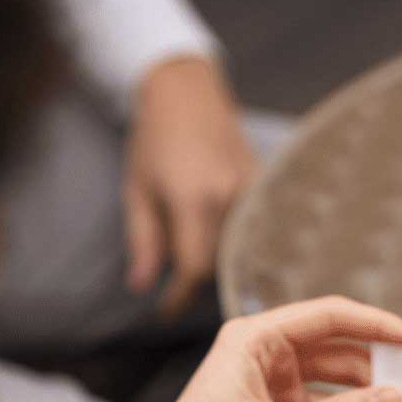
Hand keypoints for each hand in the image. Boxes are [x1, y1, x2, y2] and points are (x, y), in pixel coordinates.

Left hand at [123, 56, 255, 316]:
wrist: (185, 88)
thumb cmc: (153, 137)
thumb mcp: (137, 190)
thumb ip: (143, 241)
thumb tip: (142, 287)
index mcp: (193, 199)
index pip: (192, 269)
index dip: (178, 297)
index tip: (165, 313)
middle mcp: (229, 198)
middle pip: (217, 262)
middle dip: (195, 277)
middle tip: (175, 285)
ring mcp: (252, 190)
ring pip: (237, 248)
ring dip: (216, 259)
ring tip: (196, 257)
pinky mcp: (264, 183)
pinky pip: (252, 228)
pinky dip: (235, 240)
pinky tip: (222, 239)